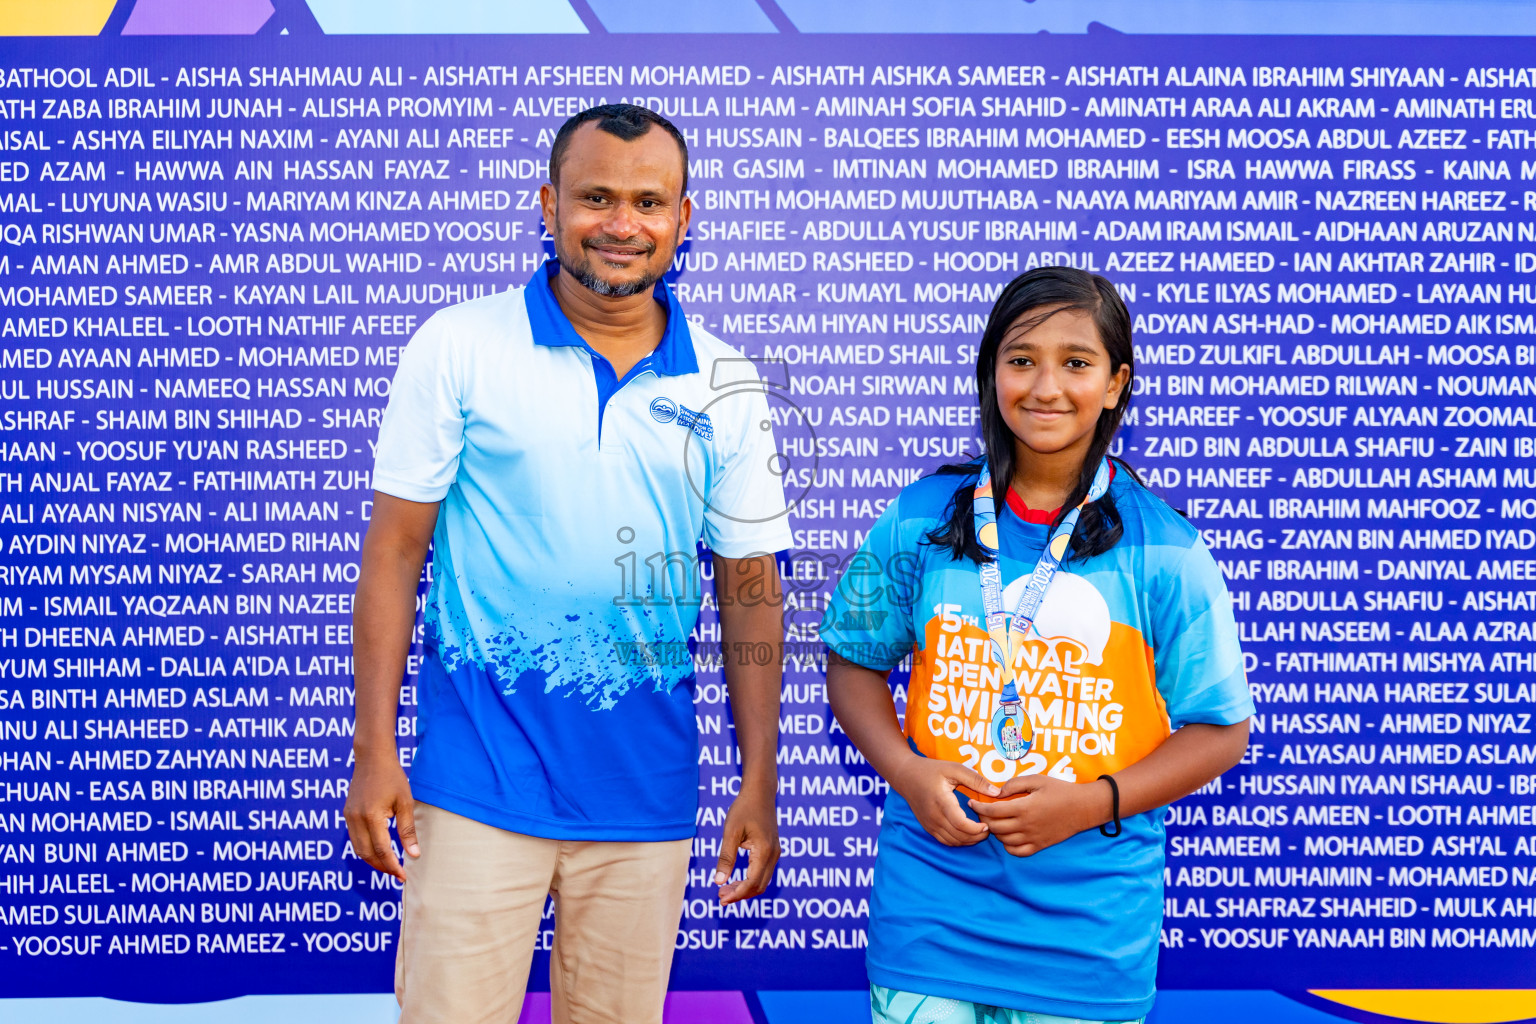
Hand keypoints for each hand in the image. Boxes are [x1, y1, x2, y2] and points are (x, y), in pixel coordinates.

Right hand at [343, 754, 417, 880]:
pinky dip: (366, 848)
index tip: (403, 876)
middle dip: (382, 867)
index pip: (381, 850)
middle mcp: (356, 819)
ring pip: (358, 849)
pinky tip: (379, 850)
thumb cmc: (392, 778)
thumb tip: (413, 855)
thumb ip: (407, 830)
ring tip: (389, 866)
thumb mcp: (405, 803)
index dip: (392, 866)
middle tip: (397, 874)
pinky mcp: (347, 814)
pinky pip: (355, 839)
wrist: (372, 758)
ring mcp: (349, 817)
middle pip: (366, 854)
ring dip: (373, 860)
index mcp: (372, 816)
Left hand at [715, 783, 778, 903]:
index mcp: (764, 851)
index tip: (721, 899)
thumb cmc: (744, 809)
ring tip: (724, 890)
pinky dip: (750, 881)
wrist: (760, 792)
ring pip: (762, 881)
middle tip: (720, 897)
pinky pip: (763, 873)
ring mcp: (775, 853)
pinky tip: (735, 880)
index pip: (752, 882)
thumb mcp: (731, 832)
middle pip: (759, 886)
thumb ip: (726, 858)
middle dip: (740, 895)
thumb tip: (718, 882)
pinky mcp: (772, 851)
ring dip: (744, 889)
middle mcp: (773, 855)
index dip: (737, 894)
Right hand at [889, 755, 999, 846]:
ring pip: (953, 842)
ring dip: (969, 840)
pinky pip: (945, 841)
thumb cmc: (931, 770)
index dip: (977, 829)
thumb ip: (976, 780)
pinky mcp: (928, 827)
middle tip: (988, 828)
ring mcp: (929, 824)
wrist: (905, 775)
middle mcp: (934, 816)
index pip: (961, 824)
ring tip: (980, 830)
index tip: (987, 823)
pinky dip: (959, 841)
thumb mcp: (954, 768)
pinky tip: (967, 833)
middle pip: (959, 836)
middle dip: (977, 836)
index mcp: (941, 801)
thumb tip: (997, 792)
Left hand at [969, 774, 1111, 856]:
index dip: (979, 807)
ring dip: (994, 831)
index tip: (972, 802)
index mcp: (1024, 808)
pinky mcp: (1040, 846)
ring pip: (1004, 840)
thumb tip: (997, 791)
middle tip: (980, 811)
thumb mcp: (1037, 779)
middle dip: (983, 819)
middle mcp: (1026, 825)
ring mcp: (1033, 838)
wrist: (1083, 808)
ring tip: (993, 821)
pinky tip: (1007, 836)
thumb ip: (1014, 784)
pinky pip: (1017, 851)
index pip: (992, 811)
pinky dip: (1007, 846)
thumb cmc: (1061, 790)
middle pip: (995, 827)